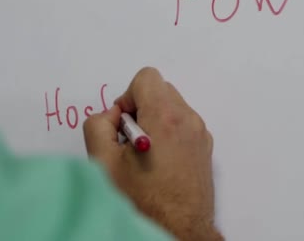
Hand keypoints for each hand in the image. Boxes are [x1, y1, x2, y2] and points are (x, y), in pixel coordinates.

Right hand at [83, 67, 222, 240]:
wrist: (177, 230)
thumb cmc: (142, 200)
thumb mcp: (103, 161)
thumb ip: (97, 125)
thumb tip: (110, 116)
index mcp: (164, 117)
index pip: (147, 77)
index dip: (128, 96)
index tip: (123, 123)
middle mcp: (187, 120)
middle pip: (161, 90)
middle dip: (141, 107)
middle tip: (130, 140)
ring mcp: (200, 134)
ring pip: (173, 107)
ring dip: (155, 121)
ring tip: (145, 154)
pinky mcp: (205, 148)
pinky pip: (183, 125)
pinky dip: (169, 133)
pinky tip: (159, 162)